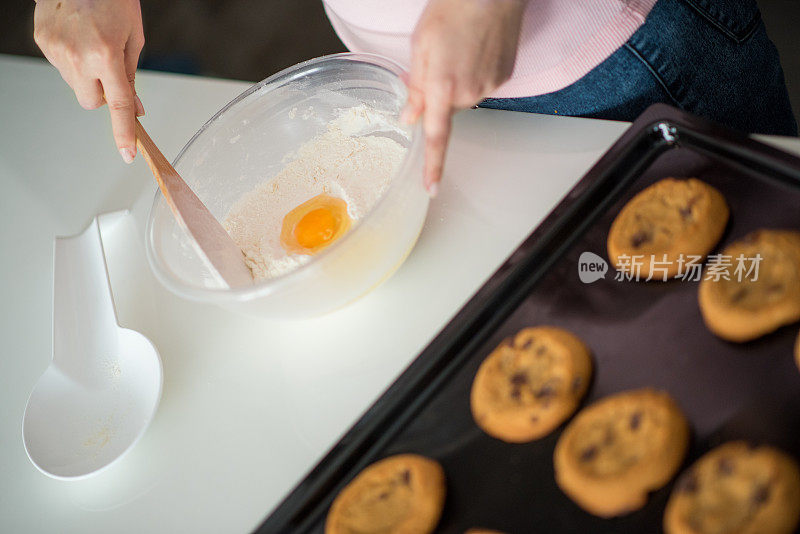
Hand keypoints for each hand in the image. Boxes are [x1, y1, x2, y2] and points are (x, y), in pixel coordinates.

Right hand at [34, 0, 144, 162]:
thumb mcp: (133, 37)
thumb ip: (132, 77)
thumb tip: (136, 110)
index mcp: (106, 55)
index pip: (117, 105)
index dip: (123, 132)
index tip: (128, 153)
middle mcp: (78, 56)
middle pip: (91, 103)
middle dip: (103, 95)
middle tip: (109, 69)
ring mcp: (56, 50)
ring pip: (76, 86)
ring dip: (88, 75)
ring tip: (92, 43)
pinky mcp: (43, 42)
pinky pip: (62, 67)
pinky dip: (73, 60)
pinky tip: (77, 37)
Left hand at [401, 0, 524, 194]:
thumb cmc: (452, 9)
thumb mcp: (420, 45)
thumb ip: (415, 87)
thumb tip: (409, 118)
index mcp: (442, 86)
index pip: (436, 137)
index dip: (433, 165)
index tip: (431, 188)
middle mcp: (468, 92)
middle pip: (446, 110)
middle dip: (437, 94)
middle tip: (435, 61)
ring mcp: (489, 86)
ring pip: (463, 98)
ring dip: (455, 82)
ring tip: (458, 49)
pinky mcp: (503, 77)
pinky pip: (481, 86)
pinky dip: (473, 73)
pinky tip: (474, 49)